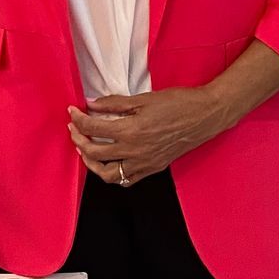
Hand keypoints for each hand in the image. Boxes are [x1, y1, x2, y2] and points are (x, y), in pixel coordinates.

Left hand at [67, 85, 232, 184]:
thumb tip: (91, 104)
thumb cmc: (178, 103)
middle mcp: (135, 151)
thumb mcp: (143, 99)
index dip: (78, 120)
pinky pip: (128, 179)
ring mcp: (145, 163)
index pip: (92, 129)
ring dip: (92, 163)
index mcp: (131, 130)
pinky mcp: (154, 168)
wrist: (206, 115)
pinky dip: (114, 174)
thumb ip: (114, 104)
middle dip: (79, 141)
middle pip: (95, 153)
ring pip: (108, 174)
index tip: (72, 112)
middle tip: (74, 129)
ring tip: (86, 150)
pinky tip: (109, 162)